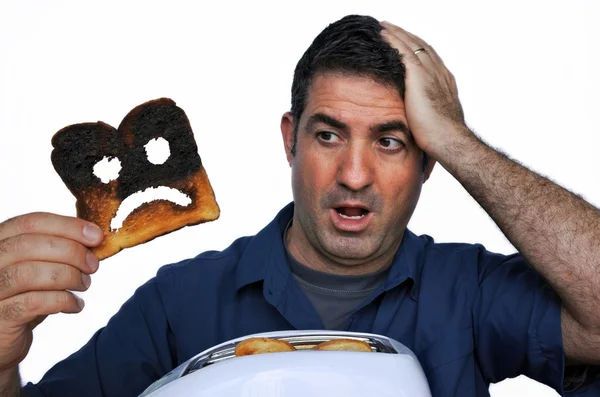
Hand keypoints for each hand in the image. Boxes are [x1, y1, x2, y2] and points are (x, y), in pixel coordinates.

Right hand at [0, 213, 102, 372]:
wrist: (2, 340)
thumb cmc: (23, 298)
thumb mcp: (38, 267)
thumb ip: (57, 250)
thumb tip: (94, 236)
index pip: (30, 222)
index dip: (68, 226)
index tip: (96, 236)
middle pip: (28, 245)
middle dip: (71, 251)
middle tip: (93, 265)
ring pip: (29, 273)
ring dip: (68, 276)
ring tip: (84, 284)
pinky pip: (33, 302)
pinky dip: (62, 300)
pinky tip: (75, 305)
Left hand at [380, 21, 468, 156]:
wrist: (448, 141)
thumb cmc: (442, 140)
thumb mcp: (435, 123)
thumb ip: (428, 115)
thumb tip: (420, 124)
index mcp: (445, 84)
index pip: (430, 60)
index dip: (418, 50)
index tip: (408, 44)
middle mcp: (440, 74)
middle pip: (422, 47)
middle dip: (407, 37)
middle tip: (393, 28)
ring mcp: (431, 73)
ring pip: (412, 45)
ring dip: (397, 33)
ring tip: (384, 26)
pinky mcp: (419, 76)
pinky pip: (403, 51)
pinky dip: (393, 40)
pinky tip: (383, 34)